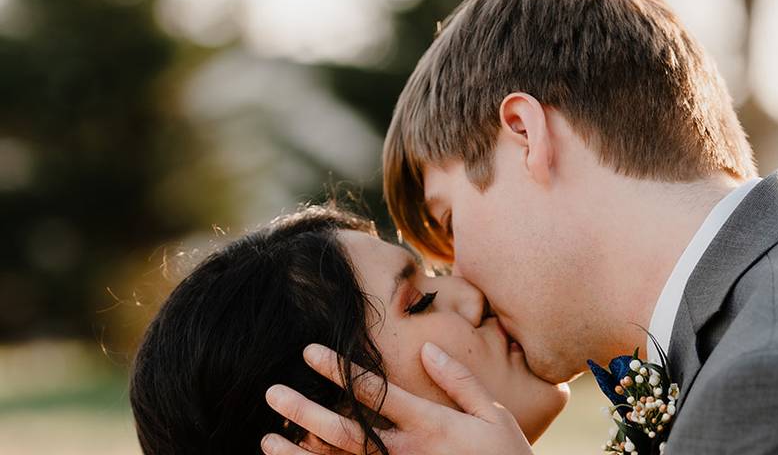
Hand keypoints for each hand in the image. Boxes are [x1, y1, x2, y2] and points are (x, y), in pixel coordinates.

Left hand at [261, 342, 533, 454]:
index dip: (340, 371)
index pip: (376, 393)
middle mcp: (408, 454)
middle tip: (273, 393)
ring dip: (301, 454)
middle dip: (307, 411)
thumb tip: (428, 349)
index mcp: (431, 425)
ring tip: (267, 439)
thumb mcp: (493, 416)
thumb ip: (460, 382)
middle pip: (348, 431)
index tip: (309, 352)